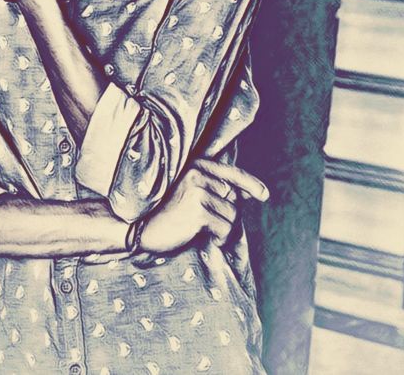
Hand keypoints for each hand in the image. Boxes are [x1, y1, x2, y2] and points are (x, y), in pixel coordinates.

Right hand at [139, 159, 268, 252]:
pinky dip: (220, 238)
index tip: (264, 195)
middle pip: (234, 198)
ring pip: (232, 215)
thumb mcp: (189, 195)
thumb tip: (245, 194)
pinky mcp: (198, 209)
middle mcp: (197, 173)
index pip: (230, 173)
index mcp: (195, 166)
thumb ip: (214, 190)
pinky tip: (204, 238)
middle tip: (210, 225)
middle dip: (228, 215)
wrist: (139, 227)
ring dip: (224, 229)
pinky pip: (225, 228)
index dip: (250, 184)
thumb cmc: (166, 213)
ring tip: (204, 232)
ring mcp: (198, 190)